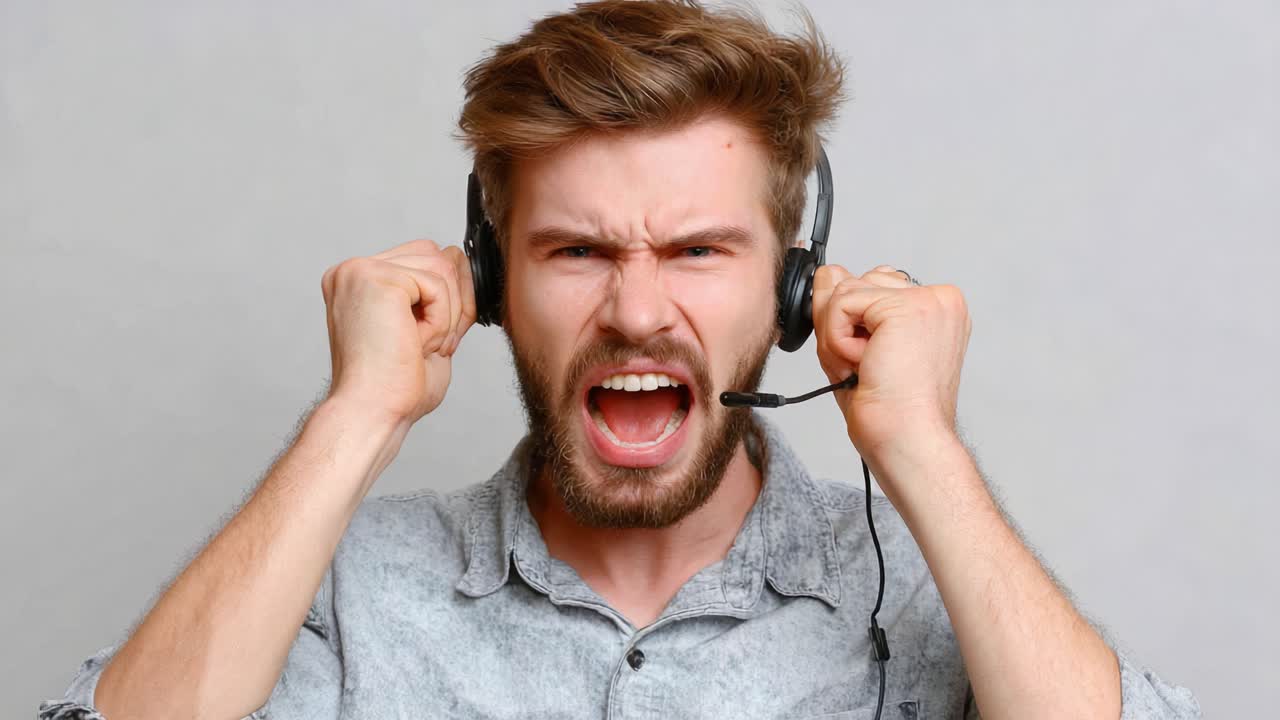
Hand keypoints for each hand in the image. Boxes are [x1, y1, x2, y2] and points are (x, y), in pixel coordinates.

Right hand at [320, 239, 475, 426]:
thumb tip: (457, 256)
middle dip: (452, 301)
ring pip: (440, 266)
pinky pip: (438, 284)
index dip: (444, 296)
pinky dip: (441, 320)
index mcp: (359, 282)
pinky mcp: (376, 277)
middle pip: (433, 254)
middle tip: (433, 345)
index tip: (433, 338)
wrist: (374, 411)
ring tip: (421, 346)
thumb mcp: (427, 329)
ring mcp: (360, 271)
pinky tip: (416, 344)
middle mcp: (352, 271)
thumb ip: (439, 293)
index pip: (421, 259)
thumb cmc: (396, 386)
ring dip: (446, 314)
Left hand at [811, 264, 970, 460]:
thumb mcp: (857, 348)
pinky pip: (840, 303)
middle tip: (867, 369)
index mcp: (936, 310)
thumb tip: (829, 271)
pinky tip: (865, 364)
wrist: (907, 440)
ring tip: (868, 368)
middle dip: (842, 329)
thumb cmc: (890, 410)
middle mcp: (940, 299)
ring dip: (839, 338)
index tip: (873, 362)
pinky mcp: (905, 306)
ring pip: (844, 291)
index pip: (874, 287)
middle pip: (857, 283)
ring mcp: (927, 299)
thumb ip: (844, 308)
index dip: (855, 325)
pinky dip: (837, 340)